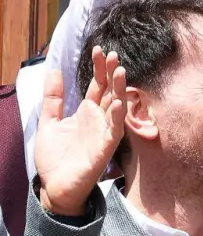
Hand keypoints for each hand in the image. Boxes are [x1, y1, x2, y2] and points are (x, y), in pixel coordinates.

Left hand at [34, 48, 125, 217]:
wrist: (55, 185)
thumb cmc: (55, 157)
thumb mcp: (49, 122)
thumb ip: (53, 99)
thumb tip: (54, 71)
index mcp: (88, 112)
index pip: (97, 85)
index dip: (98, 68)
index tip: (98, 50)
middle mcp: (100, 119)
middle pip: (110, 91)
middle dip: (111, 73)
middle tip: (113, 54)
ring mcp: (105, 132)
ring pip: (117, 106)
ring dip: (119, 89)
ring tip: (119, 71)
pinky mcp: (106, 147)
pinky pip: (115, 129)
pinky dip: (118, 116)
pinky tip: (119, 102)